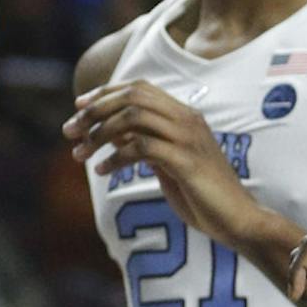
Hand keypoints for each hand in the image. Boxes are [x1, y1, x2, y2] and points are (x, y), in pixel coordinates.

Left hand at [65, 82, 261, 245]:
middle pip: (132, 96)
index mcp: (185, 115)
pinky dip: (115, 158)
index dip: (105, 92)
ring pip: (133, 116)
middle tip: (69, 130)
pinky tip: (101, 171)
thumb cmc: (203, 195)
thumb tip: (112, 135)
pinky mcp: (185, 160)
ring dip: (99, 133)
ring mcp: (187, 137)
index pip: (139, 87)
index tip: (78, 105)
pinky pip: (140, 148)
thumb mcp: (169, 164)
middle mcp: (187, 118)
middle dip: (95, 110)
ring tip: (79, 154)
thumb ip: (146, 145)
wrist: (237, 219)